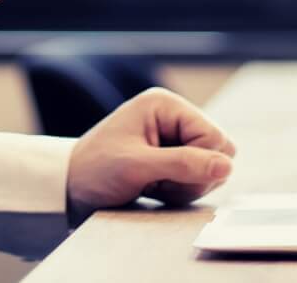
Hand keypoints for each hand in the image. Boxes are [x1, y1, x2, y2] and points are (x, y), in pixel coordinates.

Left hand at [66, 87, 236, 225]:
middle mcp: (174, 117)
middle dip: (194, 176)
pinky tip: (155, 189)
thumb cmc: (95, 170)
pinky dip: (181, 191)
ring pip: (211, 168)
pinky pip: (199, 178)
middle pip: (218, 151)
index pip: (214, 137)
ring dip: (186, 186)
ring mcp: (175, 138)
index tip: (164, 174)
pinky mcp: (173, 158)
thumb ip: (182, 164)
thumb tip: (226, 166)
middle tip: (159, 182)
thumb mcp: (136, 167)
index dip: (199, 163)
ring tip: (153, 185)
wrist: (69, 188)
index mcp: (165, 105)